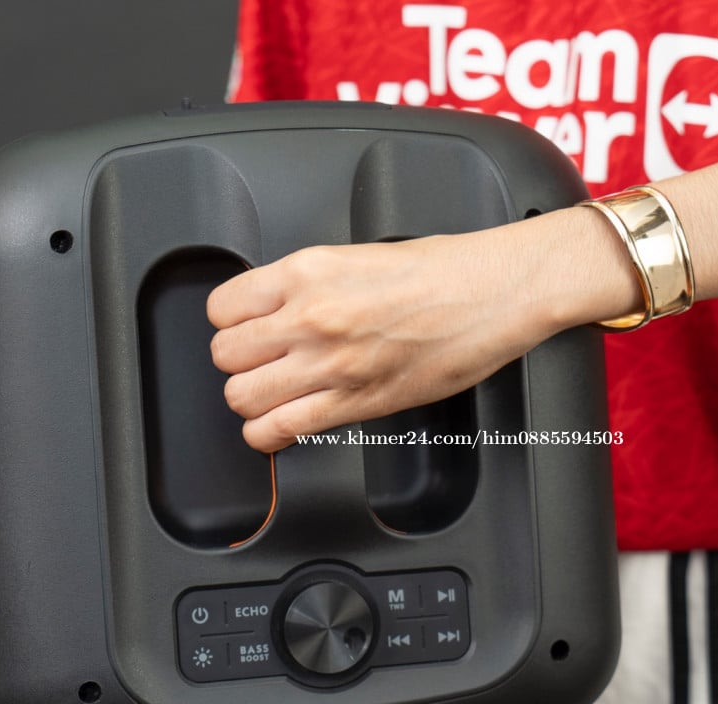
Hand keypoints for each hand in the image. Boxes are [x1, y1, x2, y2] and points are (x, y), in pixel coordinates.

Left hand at [205, 209, 638, 451]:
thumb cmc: (445, 271)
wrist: (495, 292)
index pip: (222, 307)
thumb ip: (310, 284)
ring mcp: (331, 364)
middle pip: (226, 355)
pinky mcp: (357, 402)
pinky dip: (271, 435)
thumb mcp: (358, 255)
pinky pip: (283, 429)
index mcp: (308, 272)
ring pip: (243, 397)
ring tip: (272, 395)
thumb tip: (277, 307)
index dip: (229, 322)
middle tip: (261, 363)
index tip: (244, 329)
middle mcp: (311, 317)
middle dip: (239, 362)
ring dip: (252, 400)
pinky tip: (280, 427)